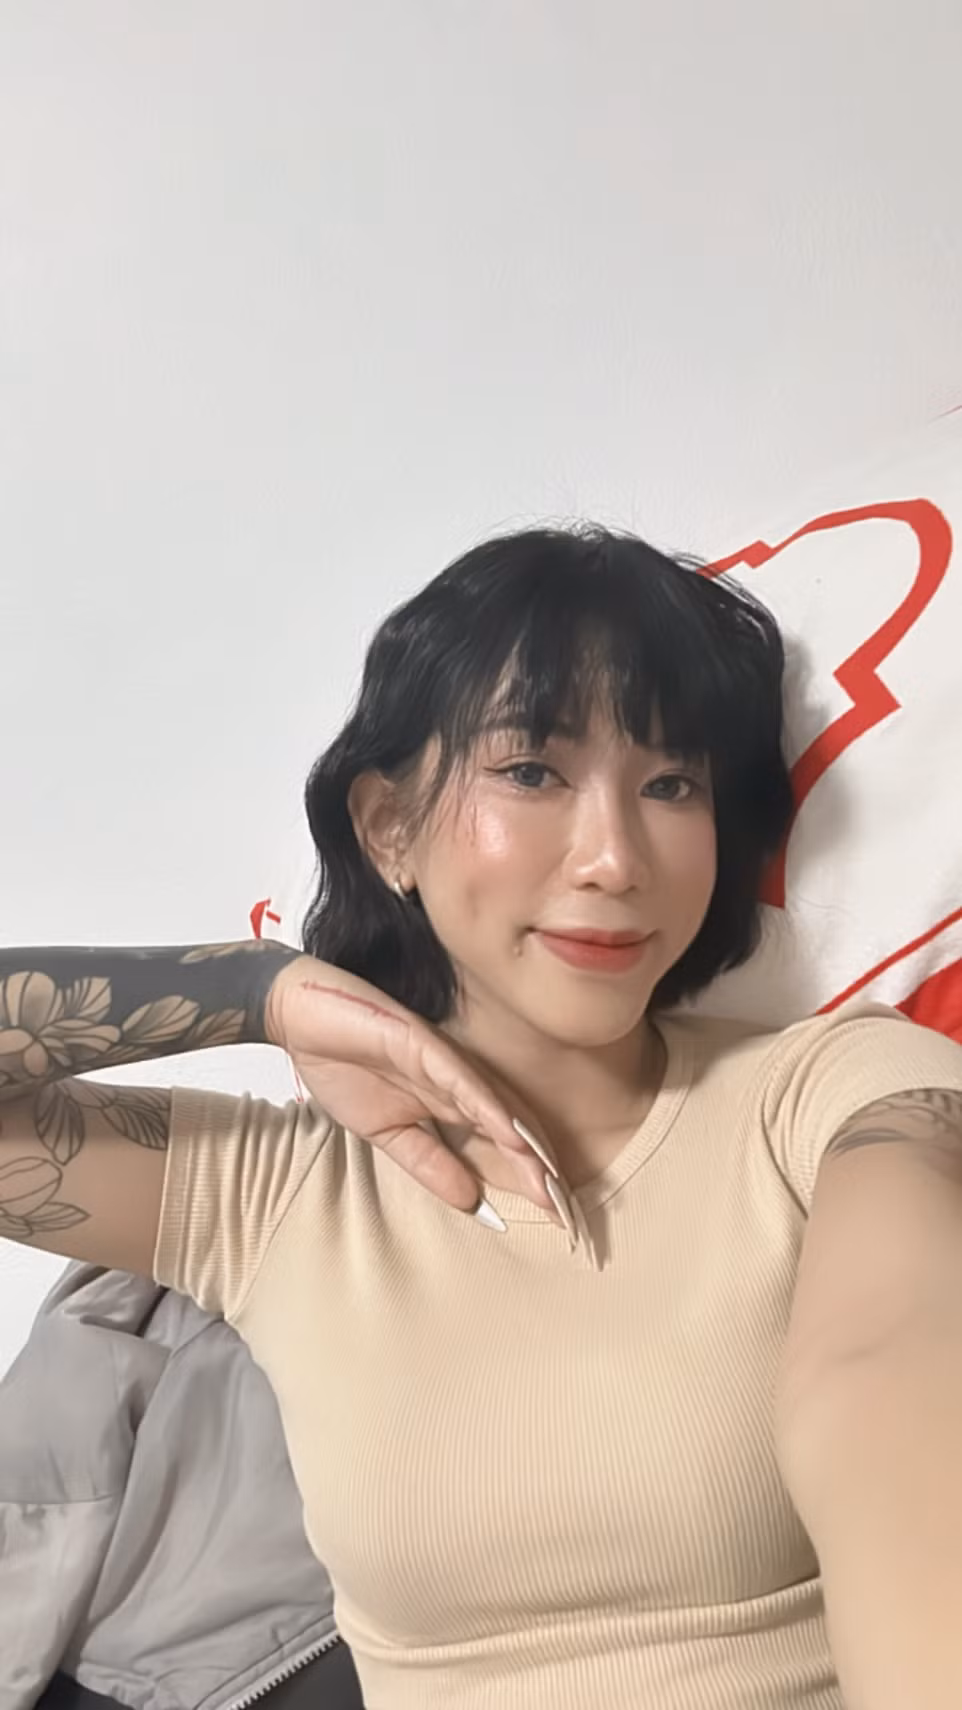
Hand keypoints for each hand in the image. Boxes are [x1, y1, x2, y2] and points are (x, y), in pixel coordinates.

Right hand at [266, 954, 560, 1218]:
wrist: (298, 1016)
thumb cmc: (340, 1064)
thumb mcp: (385, 1133)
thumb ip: (428, 1162)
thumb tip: (470, 1201)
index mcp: (449, 1102)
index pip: (499, 1145)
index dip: (527, 1179)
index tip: (554, 1217)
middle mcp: (456, 1081)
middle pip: (510, 1128)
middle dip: (539, 1171)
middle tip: (567, 1212)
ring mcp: (443, 1060)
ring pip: (496, 1106)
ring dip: (526, 1145)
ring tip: (552, 1182)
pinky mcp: (421, 1042)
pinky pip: (462, 1078)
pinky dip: (488, 1108)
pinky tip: (511, 1134)